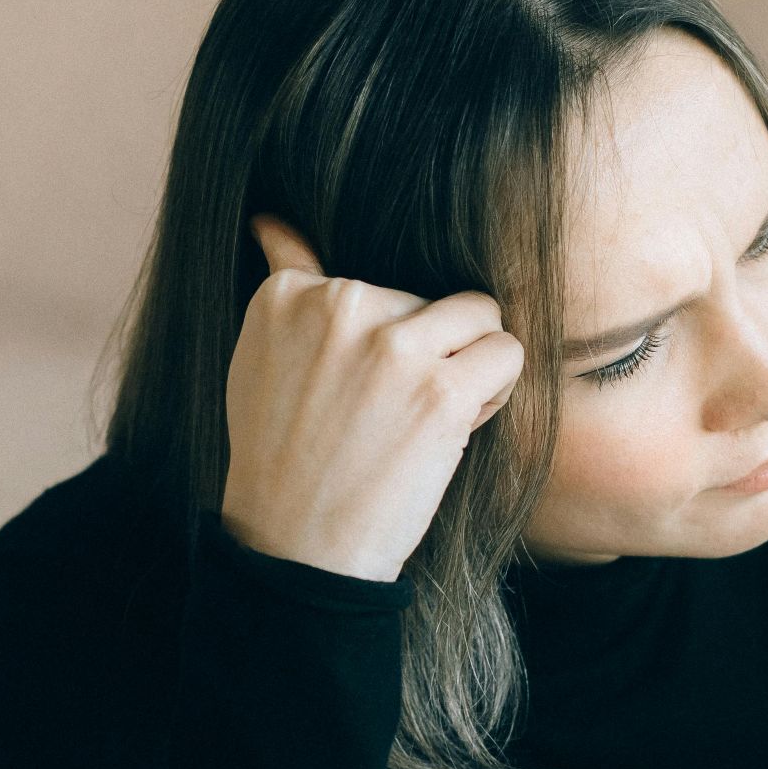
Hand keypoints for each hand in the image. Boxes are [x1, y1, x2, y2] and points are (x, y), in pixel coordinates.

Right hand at [220, 214, 523, 581]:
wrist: (297, 545)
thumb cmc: (284, 458)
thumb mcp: (260, 359)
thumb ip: (289, 289)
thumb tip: (274, 222)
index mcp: (287, 294)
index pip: (376, 283)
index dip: (386, 339)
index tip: (354, 392)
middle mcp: (339, 306)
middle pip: (431, 296)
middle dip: (430, 351)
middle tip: (392, 414)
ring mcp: (392, 345)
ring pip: (481, 313)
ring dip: (471, 364)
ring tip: (429, 414)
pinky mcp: (441, 390)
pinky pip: (507, 353)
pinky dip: (497, 392)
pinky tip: (455, 427)